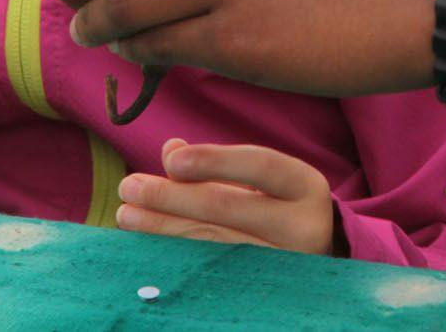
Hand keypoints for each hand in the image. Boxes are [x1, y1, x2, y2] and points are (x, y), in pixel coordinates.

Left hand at [117, 138, 337, 254]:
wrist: (318, 259)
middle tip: (129, 187)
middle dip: (171, 196)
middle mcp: (303, 227)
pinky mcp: (263, 294)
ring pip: (212, 244)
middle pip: (227, 207)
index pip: (260, 165)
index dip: (214, 160)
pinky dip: (176, 257)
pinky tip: (148, 247)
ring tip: (127, 215)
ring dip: (162, 228)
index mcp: (305, 187)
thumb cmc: (282, 208)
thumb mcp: (263, 180)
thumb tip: (170, 150)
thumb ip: (220, 165)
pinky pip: (210, 273)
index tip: (170, 161)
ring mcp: (284, 266)